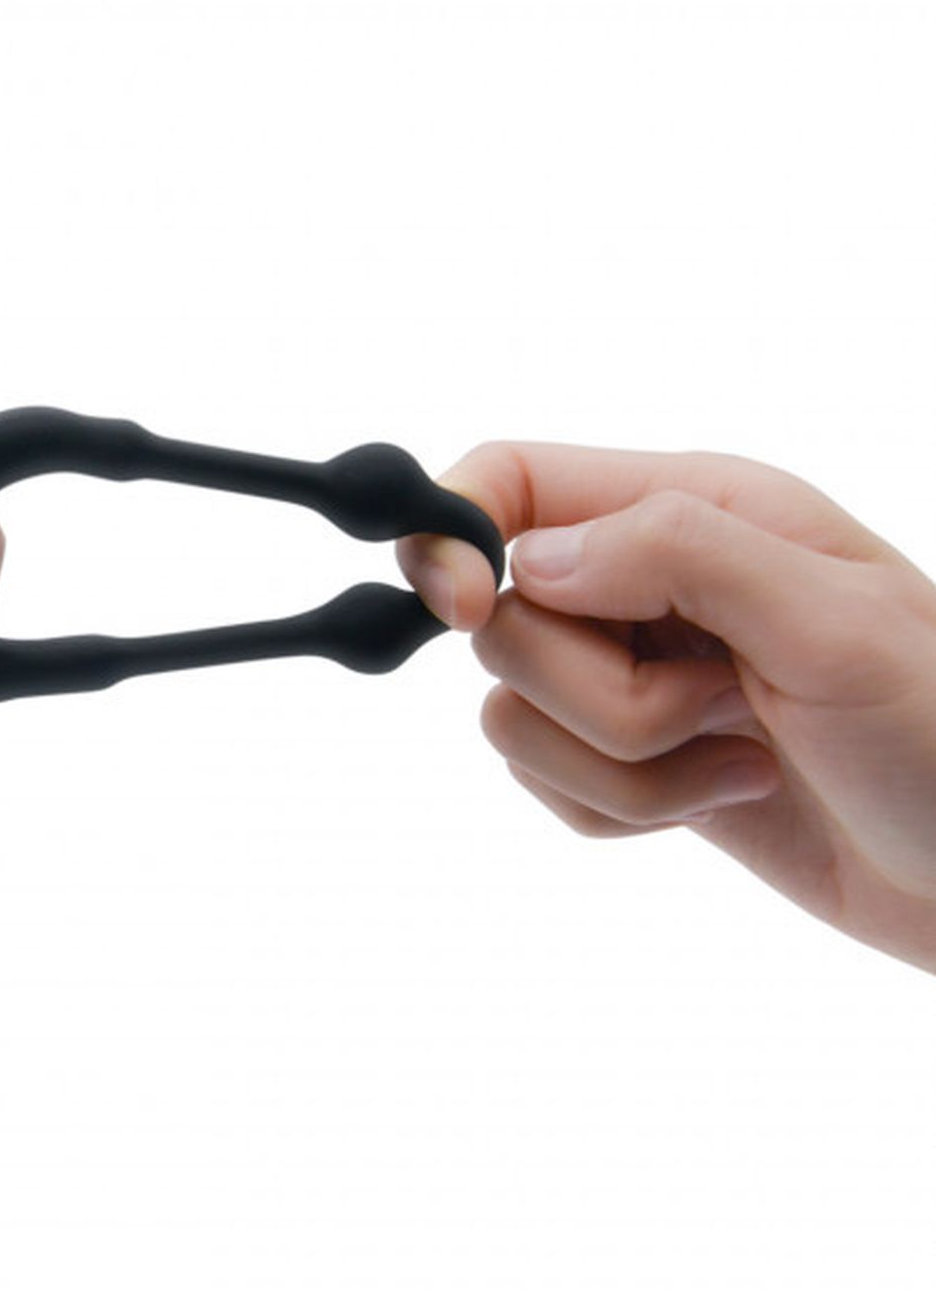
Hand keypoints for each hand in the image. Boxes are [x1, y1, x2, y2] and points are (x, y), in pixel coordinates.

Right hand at [396, 441, 935, 973]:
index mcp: (690, 508)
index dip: (454, 528)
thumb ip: (680, 555)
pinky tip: (726, 790)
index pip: (514, 479)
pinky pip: (545, 783)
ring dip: (624, 766)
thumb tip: (526, 563)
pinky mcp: (627, 758)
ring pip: (515, 715)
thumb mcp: (835, 626)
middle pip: (505, 622)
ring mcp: (631, 673)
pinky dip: (624, 811)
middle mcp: (644, 582)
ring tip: (738, 755)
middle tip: (722, 702)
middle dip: (600, 696)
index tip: (462, 607)